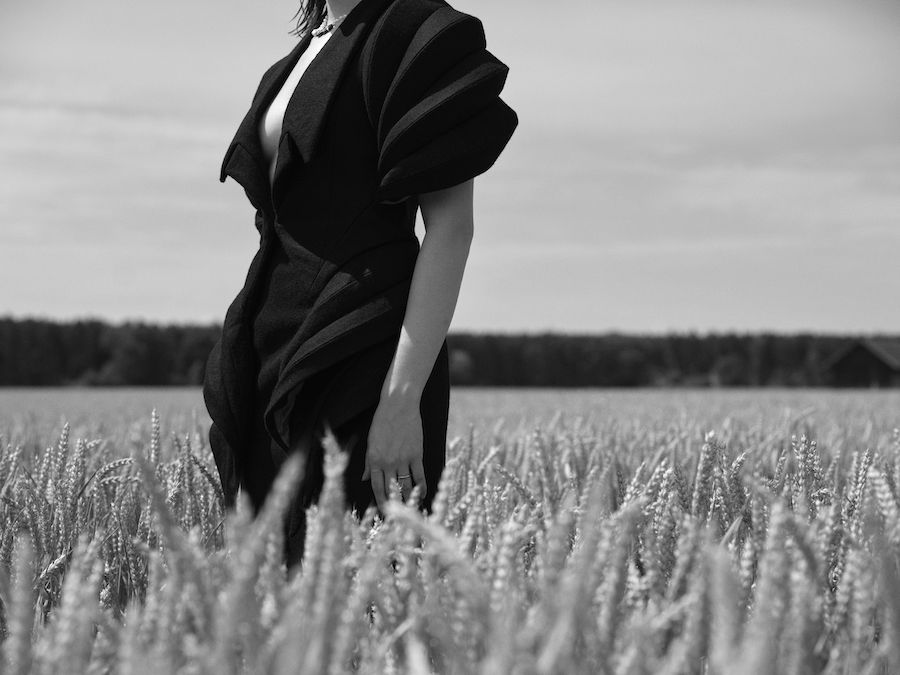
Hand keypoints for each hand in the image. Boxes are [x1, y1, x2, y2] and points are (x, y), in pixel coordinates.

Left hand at [362, 391, 425, 511]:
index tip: (383, 513)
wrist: (399, 405)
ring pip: (406, 485)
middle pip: (392, 490)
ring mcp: (403, 459)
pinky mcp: (416, 454)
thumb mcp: (371, 442)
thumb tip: (365, 479)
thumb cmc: (382, 421)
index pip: (377, 487)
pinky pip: (419, 475)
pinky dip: (421, 487)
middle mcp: (388, 462)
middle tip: (398, 516)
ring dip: (408, 498)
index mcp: (374, 460)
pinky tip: (422, 494)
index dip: (380, 502)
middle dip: (395, 504)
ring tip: (410, 508)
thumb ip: (369, 462)